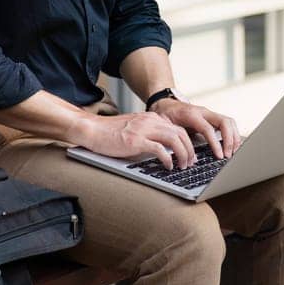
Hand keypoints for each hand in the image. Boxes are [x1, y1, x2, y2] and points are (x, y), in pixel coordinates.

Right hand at [79, 111, 199, 169]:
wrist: (92, 129)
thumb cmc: (110, 132)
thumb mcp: (134, 128)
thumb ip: (148, 134)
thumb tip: (162, 149)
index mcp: (151, 118)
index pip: (178, 128)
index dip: (188, 142)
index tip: (190, 154)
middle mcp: (150, 121)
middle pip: (180, 133)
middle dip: (190, 149)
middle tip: (191, 163)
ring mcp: (143, 130)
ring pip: (174, 139)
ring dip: (183, 154)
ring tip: (183, 166)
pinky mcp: (135, 141)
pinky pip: (159, 149)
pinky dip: (168, 159)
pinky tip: (168, 166)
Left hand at [150, 98, 240, 160]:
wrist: (165, 103)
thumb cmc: (165, 115)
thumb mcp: (166, 126)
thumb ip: (175, 138)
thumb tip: (185, 155)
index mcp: (191, 114)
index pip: (208, 129)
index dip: (215, 143)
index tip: (219, 156)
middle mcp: (203, 112)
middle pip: (225, 122)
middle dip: (230, 140)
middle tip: (228, 155)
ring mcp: (209, 113)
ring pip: (229, 121)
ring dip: (234, 137)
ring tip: (232, 152)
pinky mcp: (212, 117)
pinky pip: (227, 124)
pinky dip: (232, 134)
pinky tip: (232, 146)